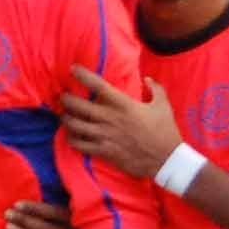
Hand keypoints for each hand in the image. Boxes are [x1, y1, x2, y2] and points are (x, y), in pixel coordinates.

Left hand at [2, 201, 81, 228]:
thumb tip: (52, 184)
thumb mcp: (81, 210)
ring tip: (8, 228)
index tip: (17, 204)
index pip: (53, 212)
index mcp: (79, 219)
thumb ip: (68, 199)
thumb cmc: (86, 224)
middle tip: (7, 214)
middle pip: (46, 228)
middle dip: (24, 220)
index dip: (35, 208)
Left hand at [58, 67, 180, 180]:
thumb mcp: (163, 105)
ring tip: (64, 115)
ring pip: (75, 125)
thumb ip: (155, 89)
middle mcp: (110, 118)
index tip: (73, 68)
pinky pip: (80, 144)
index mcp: (124, 105)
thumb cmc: (165, 131)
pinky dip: (72, 139)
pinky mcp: (103, 151)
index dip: (84, 76)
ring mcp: (105, 136)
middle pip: (79, 106)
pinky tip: (71, 135)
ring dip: (66, 119)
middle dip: (67, 99)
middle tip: (62, 96)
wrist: (166, 160)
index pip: (99, 86)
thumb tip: (147, 79)